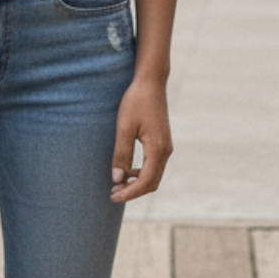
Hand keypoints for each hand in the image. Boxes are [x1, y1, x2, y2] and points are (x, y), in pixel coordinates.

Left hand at [110, 76, 172, 202]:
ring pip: (154, 175)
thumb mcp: (124, 127)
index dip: (129, 193)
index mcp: (158, 149)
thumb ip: (121, 154)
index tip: (112, 196)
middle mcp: (165, 151)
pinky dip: (141, 173)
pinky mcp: (162, 142)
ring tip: (117, 183)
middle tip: (113, 192)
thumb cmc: (136, 101)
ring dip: (137, 183)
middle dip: (133, 191)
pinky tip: (127, 170)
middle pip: (152, 183)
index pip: (145, 182)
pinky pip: (154, 165)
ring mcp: (166, 146)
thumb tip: (117, 179)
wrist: (151, 81)